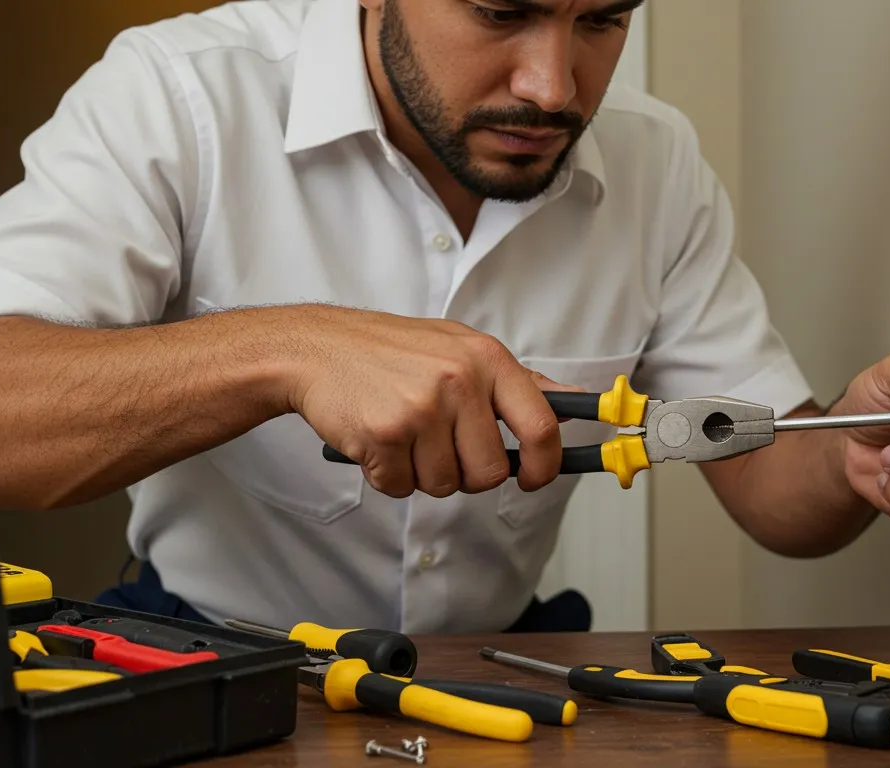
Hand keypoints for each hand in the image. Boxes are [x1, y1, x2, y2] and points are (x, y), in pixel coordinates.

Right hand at [282, 305, 573, 497]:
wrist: (316, 347)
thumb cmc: (391, 351)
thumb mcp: (461, 347)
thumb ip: (516, 381)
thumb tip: (572, 402)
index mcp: (488, 358)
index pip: (541, 426)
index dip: (546, 465)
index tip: (534, 478)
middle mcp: (460, 381)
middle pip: (490, 472)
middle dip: (466, 474)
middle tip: (439, 447)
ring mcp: (422, 408)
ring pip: (444, 485)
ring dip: (422, 474)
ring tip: (403, 435)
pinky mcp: (385, 434)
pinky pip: (401, 487)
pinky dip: (388, 475)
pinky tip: (377, 440)